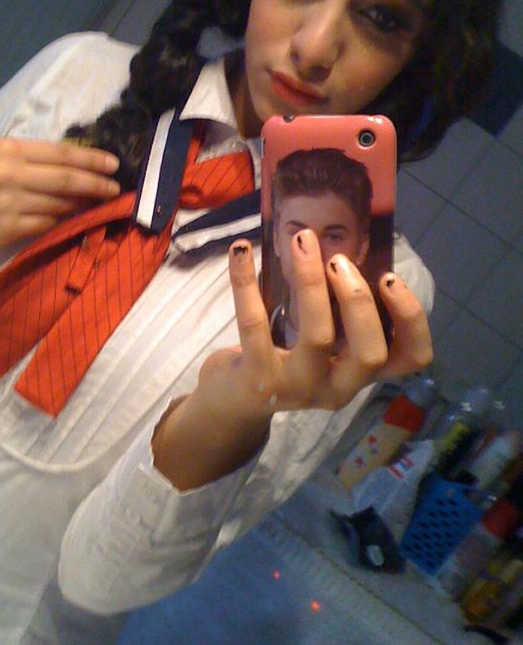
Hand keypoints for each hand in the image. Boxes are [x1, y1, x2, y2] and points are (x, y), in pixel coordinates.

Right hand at [0, 138, 119, 288]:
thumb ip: (29, 157)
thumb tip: (75, 163)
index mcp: (8, 150)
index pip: (61, 154)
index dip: (92, 160)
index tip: (113, 164)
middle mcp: (9, 175)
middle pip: (66, 180)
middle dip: (97, 184)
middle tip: (117, 188)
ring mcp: (8, 205)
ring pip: (59, 205)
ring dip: (84, 205)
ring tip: (101, 202)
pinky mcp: (6, 230)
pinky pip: (45, 224)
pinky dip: (62, 220)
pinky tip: (74, 217)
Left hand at [152, 229, 431, 488]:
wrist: (232, 402)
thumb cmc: (284, 361)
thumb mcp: (320, 345)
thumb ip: (338, 314)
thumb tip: (337, 246)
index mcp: (358, 373)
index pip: (410, 358)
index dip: (412, 319)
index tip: (391, 278)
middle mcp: (337, 388)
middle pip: (370, 351)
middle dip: (359, 299)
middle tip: (337, 259)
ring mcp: (299, 388)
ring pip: (318, 338)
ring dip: (312, 283)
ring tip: (301, 242)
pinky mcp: (259, 380)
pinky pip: (255, 326)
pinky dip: (246, 283)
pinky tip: (241, 251)